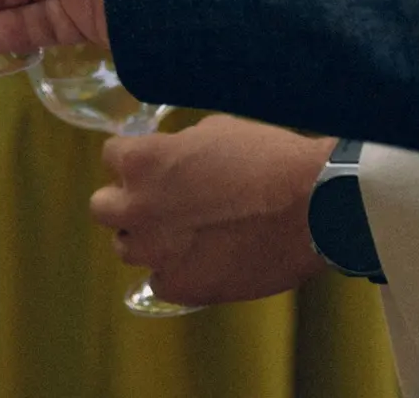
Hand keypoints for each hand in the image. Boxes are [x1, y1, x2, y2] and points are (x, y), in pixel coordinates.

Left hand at [90, 116, 332, 306]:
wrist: (315, 206)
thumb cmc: (269, 159)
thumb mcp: (214, 130)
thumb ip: (178, 147)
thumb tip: (171, 156)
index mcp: (141, 161)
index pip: (111, 156)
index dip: (135, 159)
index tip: (154, 166)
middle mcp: (137, 207)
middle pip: (103, 208)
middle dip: (125, 203)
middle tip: (156, 203)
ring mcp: (156, 252)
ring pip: (126, 249)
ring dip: (147, 240)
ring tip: (181, 236)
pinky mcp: (182, 287)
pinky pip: (160, 282)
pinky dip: (176, 273)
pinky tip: (203, 262)